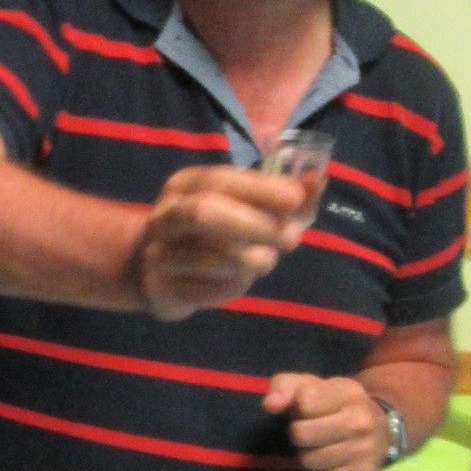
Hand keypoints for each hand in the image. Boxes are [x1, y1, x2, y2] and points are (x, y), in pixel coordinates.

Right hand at [129, 166, 309, 320]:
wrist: (155, 273)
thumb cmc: (211, 234)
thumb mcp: (243, 208)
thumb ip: (281, 197)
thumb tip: (315, 181)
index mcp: (185, 185)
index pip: (220, 180)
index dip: (259, 189)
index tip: (295, 199)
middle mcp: (165, 215)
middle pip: (203, 213)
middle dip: (254, 225)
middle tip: (292, 239)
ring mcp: (157, 253)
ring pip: (203, 258)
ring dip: (246, 261)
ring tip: (267, 261)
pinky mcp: (160, 289)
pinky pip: (201, 290)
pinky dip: (229, 287)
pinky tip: (239, 281)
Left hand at [264, 372, 391, 470]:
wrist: (378, 429)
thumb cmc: (333, 405)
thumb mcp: (309, 386)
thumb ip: (284, 387)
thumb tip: (270, 405)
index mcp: (348, 393)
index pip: (304, 402)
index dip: (297, 408)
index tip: (307, 410)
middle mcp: (361, 421)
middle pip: (302, 434)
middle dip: (299, 434)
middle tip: (309, 432)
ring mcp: (365, 449)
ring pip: (309, 460)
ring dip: (307, 455)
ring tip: (319, 446)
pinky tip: (329, 463)